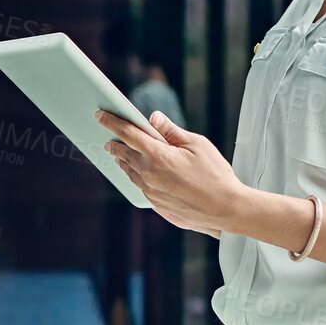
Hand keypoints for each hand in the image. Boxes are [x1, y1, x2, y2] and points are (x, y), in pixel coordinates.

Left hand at [95, 108, 245, 234]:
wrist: (225, 209)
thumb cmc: (216, 174)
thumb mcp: (197, 145)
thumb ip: (171, 131)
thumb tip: (153, 118)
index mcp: (158, 156)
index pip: (128, 134)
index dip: (112, 122)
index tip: (99, 115)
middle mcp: (149, 175)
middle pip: (124, 154)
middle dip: (115, 144)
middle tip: (108, 138)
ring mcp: (151, 192)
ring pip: (130, 172)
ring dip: (123, 161)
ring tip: (119, 154)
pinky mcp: (157, 205)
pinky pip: (141, 187)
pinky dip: (136, 176)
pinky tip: (138, 172)